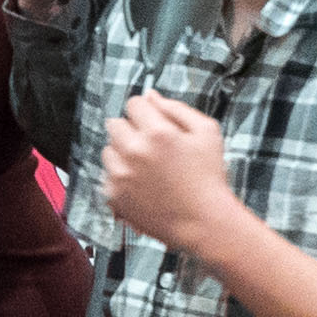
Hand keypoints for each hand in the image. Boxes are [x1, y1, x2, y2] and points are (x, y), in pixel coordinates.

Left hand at [102, 90, 239, 254]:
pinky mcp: (112, 195)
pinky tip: (143, 186)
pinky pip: (106, 175)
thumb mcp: (207, 132)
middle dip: (131, 130)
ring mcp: (119, 175)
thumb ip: (176, 108)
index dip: (146, 112)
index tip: (156, 125)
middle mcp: (132, 151)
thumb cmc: (209, 175)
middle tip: (152, 147)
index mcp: (157, 132)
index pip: (133, 103)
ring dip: (123, 154)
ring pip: (108, 150)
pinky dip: (120, 178)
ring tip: (148, 169)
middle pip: (114, 124)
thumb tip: (149, 95)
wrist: (202, 221)